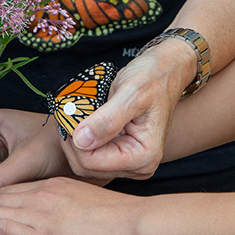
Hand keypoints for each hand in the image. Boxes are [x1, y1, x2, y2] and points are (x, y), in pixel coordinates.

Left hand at [61, 39, 196, 179]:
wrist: (166, 68)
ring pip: (86, 162)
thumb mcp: (131, 93)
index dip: (74, 140)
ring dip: (75, 139)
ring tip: (74, 114)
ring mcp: (129, 161)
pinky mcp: (122, 152)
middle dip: (72, 141)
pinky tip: (82, 119)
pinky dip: (81, 138)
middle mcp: (138, 165)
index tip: (67, 114)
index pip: (91, 162)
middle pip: (87, 166)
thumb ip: (107, 120)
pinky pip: (92, 153)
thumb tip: (81, 140)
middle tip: (67, 112)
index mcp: (143, 157)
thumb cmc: (153, 77)